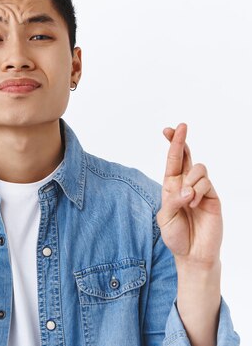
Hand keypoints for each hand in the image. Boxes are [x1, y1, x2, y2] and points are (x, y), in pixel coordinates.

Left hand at [157, 123, 222, 268]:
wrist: (193, 254)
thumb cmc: (176, 236)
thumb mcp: (166, 218)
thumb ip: (173, 201)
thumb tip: (186, 190)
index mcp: (171, 186)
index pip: (172, 161)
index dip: (172, 144)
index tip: (168, 129)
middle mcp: (186, 184)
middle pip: (186, 156)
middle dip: (181, 141)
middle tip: (181, 127)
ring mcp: (201, 190)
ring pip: (198, 169)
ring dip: (190, 181)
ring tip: (187, 200)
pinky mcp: (213, 197)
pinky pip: (207, 183)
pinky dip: (198, 191)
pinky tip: (194, 203)